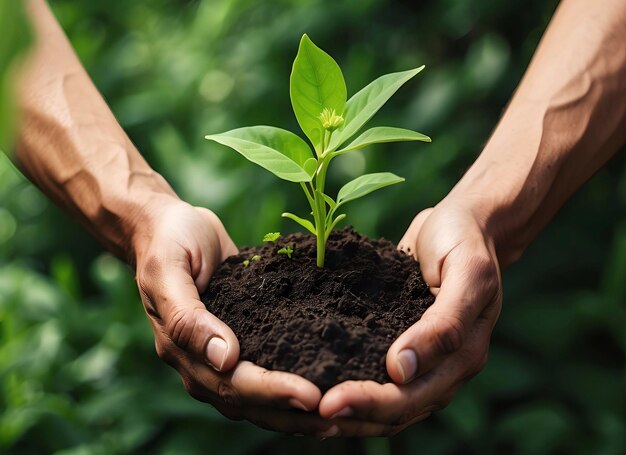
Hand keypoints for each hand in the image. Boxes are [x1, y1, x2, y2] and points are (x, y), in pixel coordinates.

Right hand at [133, 198, 327, 432]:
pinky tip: (322, 388)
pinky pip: (265, 369)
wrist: (169, 228)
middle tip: (336, 416)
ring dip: (295, 411)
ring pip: (259, 397)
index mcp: (182, 349)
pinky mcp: (241, 341)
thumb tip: (224, 358)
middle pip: (250, 401)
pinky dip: (290, 386)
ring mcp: (220, 356)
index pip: (231, 383)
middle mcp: (201, 363)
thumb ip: (187, 317)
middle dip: (292, 411)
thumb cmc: (169, 243)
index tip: (310, 395)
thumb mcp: (169, 270)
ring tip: (336, 417)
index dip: (271, 392)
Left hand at [316, 200, 502, 435]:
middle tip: (311, 411)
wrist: (464, 224)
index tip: (330, 403)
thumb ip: (444, 323)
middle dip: (354, 414)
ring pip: (387, 403)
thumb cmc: (465, 243)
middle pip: (397, 409)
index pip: (412, 395)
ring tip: (309, 415)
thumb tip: (401, 370)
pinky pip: (378, 374)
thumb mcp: (468, 274)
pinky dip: (353, 385)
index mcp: (462, 356)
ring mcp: (424, 360)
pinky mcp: (402, 343)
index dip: (371, 404)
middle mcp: (443, 368)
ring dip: (352, 412)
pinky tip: (323, 384)